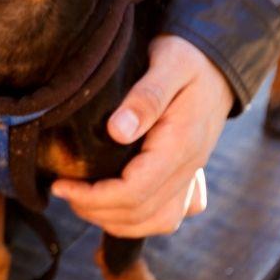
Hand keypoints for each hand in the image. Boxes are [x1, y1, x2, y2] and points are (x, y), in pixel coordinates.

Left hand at [52, 34, 232, 236]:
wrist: (218, 63)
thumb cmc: (188, 58)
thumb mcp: (169, 63)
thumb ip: (145, 97)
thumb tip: (117, 130)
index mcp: (181, 144)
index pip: (135, 192)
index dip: (93, 197)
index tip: (62, 185)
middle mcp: (189, 167)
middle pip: (141, 213)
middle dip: (95, 210)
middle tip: (63, 191)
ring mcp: (191, 175)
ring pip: (157, 221)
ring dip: (116, 220)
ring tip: (83, 201)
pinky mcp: (188, 176)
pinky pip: (169, 214)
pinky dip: (139, 221)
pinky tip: (114, 208)